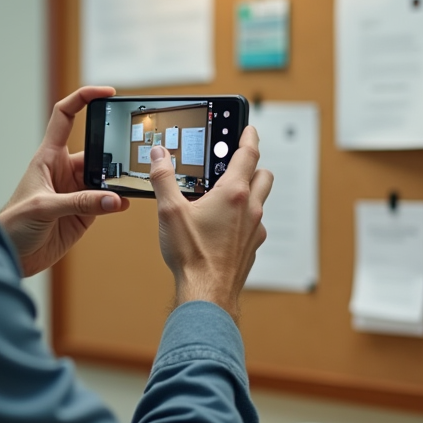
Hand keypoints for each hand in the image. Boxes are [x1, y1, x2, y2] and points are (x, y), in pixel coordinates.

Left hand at [0, 86, 129, 276]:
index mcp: (48, 157)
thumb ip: (80, 203)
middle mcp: (64, 170)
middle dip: (113, 150)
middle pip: (96, 150)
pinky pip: (107, 201)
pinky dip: (119, 201)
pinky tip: (126, 202)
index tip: (107, 92)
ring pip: (105, 177)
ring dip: (118, 180)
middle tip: (130, 152)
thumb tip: (114, 199)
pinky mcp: (84, 213)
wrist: (11, 256)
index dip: (83, 98)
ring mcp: (76, 191)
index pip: (65, 117)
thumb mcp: (43, 207)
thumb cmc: (13, 224)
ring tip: (131, 182)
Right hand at [150, 126, 272, 320]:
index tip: (249, 127)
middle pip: (263, 175)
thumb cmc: (192, 256)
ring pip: (260, 200)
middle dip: (253, 163)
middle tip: (239, 158)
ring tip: (227, 192)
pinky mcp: (252, 247)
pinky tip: (224, 224)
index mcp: (232, 194)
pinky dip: (243, 216)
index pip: (248, 154)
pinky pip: (253, 223)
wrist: (207, 294)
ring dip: (249, 190)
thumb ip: (163, 178)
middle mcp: (249, 209)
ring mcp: (254, 229)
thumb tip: (159, 154)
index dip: (249, 136)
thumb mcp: (170, 211)